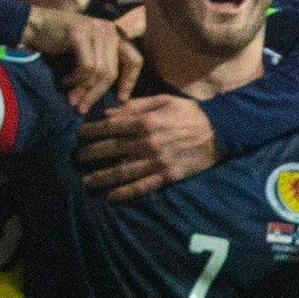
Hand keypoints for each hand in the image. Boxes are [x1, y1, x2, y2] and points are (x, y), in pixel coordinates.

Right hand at [22, 6, 138, 110]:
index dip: (129, 82)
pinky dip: (75, 79)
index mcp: (115, 35)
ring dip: (84, 89)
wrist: (32, 25)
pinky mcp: (81, 33)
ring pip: (100, 71)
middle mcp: (110, 30)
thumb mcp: (87, 53)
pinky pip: (86, 66)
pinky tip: (64, 82)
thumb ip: (102, 65)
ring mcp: (96, 29)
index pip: (135, 61)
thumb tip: (116, 98)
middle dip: (98, 93)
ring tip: (71, 97)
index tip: (120, 99)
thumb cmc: (59, 43)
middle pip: (113, 71)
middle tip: (83, 107)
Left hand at [74, 95, 218, 200]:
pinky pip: (142, 186)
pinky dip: (125, 193)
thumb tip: (109, 114)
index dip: (91, 131)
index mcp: (146, 122)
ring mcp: (157, 161)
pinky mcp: (167, 176)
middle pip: (111, 150)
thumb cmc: (189, 113)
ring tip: (87, 181)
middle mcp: (148, 143)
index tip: (79, 135)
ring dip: (102, 177)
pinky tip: (111, 197)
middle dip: (91, 154)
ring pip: (123, 171)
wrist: (220, 131)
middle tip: (78, 158)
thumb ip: (135, 106)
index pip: (110, 127)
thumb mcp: (163, 100)